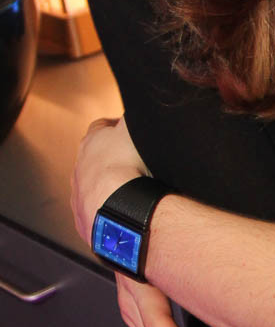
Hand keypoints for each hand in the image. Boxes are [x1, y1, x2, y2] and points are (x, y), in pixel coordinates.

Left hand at [71, 115, 147, 244]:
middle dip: (111, 159)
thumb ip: (136, 115)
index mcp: (91, 142)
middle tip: (134, 162)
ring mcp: (79, 196)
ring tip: (132, 192)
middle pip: (94, 158)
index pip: (100, 127)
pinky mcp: (85, 220)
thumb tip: (141, 105)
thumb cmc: (128, 167)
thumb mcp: (135, 129)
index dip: (115, 126)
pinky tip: (125, 212)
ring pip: (93, 188)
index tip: (126, 129)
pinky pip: (96, 213)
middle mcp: (80, 168)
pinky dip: (109, 211)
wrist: (120, 208)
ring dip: (109, 188)